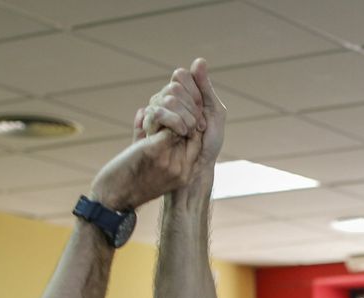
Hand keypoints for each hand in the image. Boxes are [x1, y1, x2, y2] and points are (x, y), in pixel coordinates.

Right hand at [140, 58, 224, 189]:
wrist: (197, 170)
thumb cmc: (208, 144)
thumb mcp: (214, 114)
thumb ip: (207, 88)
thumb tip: (199, 60)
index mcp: (182, 95)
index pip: (180, 75)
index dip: (194, 91)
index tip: (203, 111)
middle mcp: (166, 100)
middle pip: (173, 86)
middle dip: (191, 107)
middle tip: (198, 126)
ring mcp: (155, 112)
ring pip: (164, 99)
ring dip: (184, 118)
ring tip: (190, 133)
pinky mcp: (148, 127)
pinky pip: (154, 113)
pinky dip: (172, 122)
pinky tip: (180, 134)